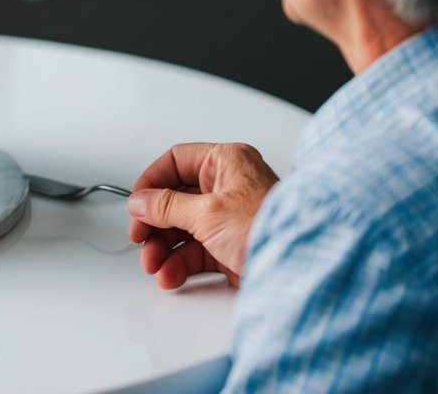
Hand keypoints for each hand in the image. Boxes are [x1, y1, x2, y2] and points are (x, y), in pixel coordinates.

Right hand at [127, 142, 277, 289]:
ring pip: (184, 229)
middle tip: (141, 239)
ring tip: (155, 265)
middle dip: (156, 224)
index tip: (137, 202)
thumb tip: (141, 200)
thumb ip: (166, 206)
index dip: (152, 182)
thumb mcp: (207, 212)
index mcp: (226, 162)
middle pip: (176, 200)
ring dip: (164, 249)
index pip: (177, 162)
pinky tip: (171, 275)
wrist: (300, 268)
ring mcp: (230, 217)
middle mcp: (228, 186)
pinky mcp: (232, 245)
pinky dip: (180, 264)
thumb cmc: (269, 228)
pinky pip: (196, 251)